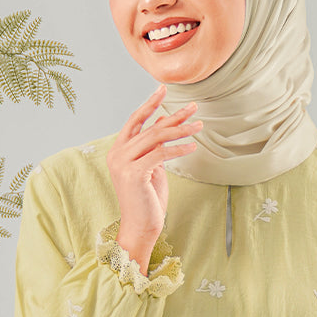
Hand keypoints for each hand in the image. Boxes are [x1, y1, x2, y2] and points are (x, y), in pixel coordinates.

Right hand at [105, 84, 202, 242]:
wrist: (140, 227)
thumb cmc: (147, 200)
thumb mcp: (151, 168)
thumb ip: (154, 147)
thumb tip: (163, 121)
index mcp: (117, 151)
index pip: (134, 120)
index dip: (149, 104)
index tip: (163, 89)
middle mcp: (117, 154)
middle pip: (149, 127)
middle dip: (174, 116)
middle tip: (193, 106)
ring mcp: (123, 164)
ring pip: (156, 138)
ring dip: (181, 131)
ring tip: (199, 126)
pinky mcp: (134, 173)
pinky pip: (160, 154)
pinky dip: (178, 150)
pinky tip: (192, 146)